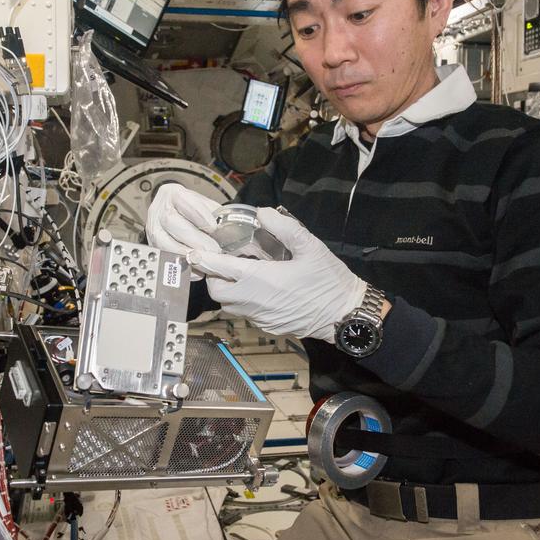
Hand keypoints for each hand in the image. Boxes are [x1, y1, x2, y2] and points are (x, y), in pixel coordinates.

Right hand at [146, 184, 221, 278]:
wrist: (172, 214)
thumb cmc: (190, 210)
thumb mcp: (204, 205)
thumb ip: (215, 215)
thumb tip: (230, 231)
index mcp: (172, 194)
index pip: (183, 200)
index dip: (199, 214)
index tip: (213, 227)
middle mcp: (158, 209)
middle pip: (171, 221)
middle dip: (195, 238)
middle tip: (213, 249)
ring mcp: (153, 228)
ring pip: (163, 241)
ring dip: (186, 254)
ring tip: (204, 261)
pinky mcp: (152, 245)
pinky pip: (163, 257)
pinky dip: (180, 266)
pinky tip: (194, 270)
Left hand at [189, 207, 366, 343]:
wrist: (346, 316)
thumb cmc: (330, 281)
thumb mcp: (311, 246)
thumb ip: (284, 227)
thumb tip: (263, 212)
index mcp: (262, 280)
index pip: (221, 269)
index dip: (204, 259)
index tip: (193, 252)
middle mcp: (255, 301)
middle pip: (217, 291)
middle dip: (213, 276)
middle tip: (222, 261)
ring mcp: (260, 317)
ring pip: (228, 305)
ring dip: (227, 289)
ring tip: (239, 273)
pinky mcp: (268, 327)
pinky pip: (245, 313)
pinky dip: (242, 300)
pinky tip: (258, 288)